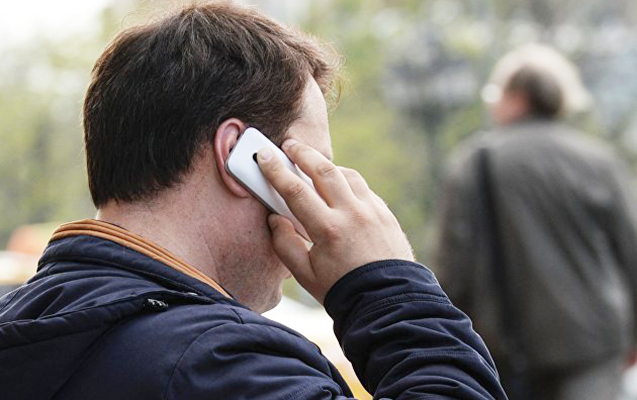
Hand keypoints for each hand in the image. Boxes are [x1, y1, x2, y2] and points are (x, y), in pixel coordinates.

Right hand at [257, 139, 413, 302]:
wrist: (387, 301)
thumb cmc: (342, 290)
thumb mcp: (305, 275)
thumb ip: (284, 244)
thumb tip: (275, 219)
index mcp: (327, 230)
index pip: (295, 190)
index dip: (275, 170)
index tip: (264, 156)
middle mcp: (351, 214)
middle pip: (323, 170)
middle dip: (303, 153)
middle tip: (289, 145)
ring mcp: (372, 211)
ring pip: (347, 174)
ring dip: (328, 166)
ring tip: (313, 165)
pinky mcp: (385, 213)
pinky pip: (363, 188)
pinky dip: (348, 182)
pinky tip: (338, 187)